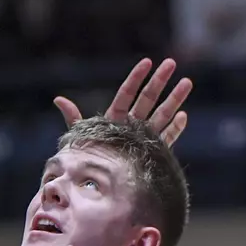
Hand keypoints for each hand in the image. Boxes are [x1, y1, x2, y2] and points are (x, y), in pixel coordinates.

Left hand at [54, 57, 191, 146]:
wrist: (96, 183)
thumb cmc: (87, 158)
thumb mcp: (79, 136)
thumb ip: (73, 117)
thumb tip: (57, 99)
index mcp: (114, 118)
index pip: (126, 94)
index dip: (136, 78)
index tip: (147, 62)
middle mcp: (131, 125)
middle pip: (147, 99)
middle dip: (160, 81)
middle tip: (171, 63)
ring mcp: (144, 137)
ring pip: (161, 115)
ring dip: (174, 100)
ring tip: (187, 82)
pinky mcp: (153, 151)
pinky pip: (166, 138)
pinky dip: (175, 128)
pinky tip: (182, 116)